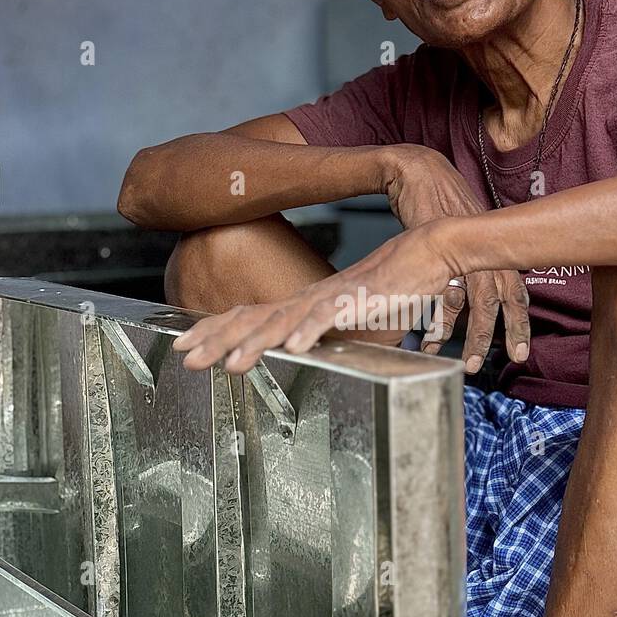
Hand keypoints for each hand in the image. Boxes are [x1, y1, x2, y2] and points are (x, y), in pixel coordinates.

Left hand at [171, 219, 454, 372]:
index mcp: (306, 304)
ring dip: (256, 343)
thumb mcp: (354, 318)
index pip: (251, 316)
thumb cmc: (396, 285)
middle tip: (185, 356)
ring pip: (284, 322)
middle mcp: (310, 300)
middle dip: (217, 338)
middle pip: (254, 318)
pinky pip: (330, 317)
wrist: (431, 251)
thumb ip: (333, 334)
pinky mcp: (359, 300)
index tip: (188, 345)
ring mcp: (332, 299)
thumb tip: (314, 351)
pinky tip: (292, 349)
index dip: (218, 330)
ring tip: (231, 365)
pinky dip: (310, 332)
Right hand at [385, 146, 530, 372]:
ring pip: (478, 302)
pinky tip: (436, 339)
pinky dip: (442, 320)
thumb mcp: (467, 232)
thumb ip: (478, 260)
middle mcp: (485, 249)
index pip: (515, 289)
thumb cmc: (440, 205)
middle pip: (504, 298)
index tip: (522, 348)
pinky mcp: (440, 250)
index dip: (521, 319)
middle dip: (510, 331)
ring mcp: (463, 249)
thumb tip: (483, 289)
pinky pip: (445, 293)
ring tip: (471, 362)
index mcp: (494, 247)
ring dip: (476, 335)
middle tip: (514, 359)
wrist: (418, 174)